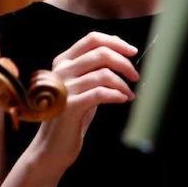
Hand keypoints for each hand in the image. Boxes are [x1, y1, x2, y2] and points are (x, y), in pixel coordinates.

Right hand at [22, 32, 138, 177]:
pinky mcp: (70, 107)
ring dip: (123, 84)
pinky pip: (101, 93)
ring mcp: (64, 88)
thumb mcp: (81, 85)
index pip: (92, 39)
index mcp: (63, 61)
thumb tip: (120, 47)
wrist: (52, 147)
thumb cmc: (72, 114)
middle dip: (124, 63)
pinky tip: (123, 99)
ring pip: (104, 74)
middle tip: (135, 76)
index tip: (132, 51)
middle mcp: (61, 71)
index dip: (116, 42)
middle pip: (101, 53)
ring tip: (129, 93)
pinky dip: (117, 94)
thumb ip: (93, 66)